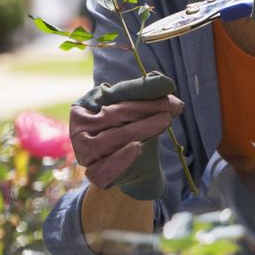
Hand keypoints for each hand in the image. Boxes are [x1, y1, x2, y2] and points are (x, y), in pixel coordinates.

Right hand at [70, 71, 183, 200]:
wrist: (136, 166)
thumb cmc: (134, 129)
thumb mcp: (139, 109)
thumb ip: (146, 93)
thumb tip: (163, 81)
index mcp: (85, 106)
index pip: (113, 94)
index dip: (140, 89)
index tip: (168, 86)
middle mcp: (78, 128)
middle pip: (114, 114)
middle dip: (147, 108)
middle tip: (175, 106)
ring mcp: (84, 152)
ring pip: (112, 138)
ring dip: (142, 129)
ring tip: (165, 120)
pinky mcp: (93, 173)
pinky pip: (105, 168)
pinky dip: (121, 159)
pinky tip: (137, 147)